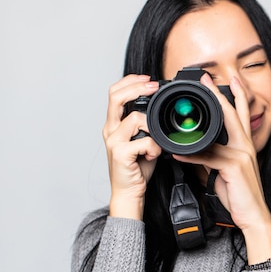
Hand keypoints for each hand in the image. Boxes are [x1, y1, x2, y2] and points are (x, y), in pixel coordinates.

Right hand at [102, 75, 161, 219]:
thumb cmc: (136, 167)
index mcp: (114, 124)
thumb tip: (160, 110)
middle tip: (154, 87)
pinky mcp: (121, 153)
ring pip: (135, 119)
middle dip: (137, 87)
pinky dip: (154, 147)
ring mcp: (113, 141)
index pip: (115, 93)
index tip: (148, 79)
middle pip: (116, 96)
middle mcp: (110, 130)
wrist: (129, 192)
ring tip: (155, 143)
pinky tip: (153, 154)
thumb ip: (145, 125)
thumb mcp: (142, 140)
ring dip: (152, 128)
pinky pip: (144, 141)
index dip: (130, 81)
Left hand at [172, 74, 270, 262]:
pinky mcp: (234, 167)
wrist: (254, 215)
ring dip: (202, 119)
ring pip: (220, 130)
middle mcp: (245, 146)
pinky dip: (191, 155)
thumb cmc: (240, 194)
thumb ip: (210, 157)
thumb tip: (191, 150)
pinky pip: (208, 157)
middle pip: (231, 113)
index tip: (227, 79)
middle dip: (219, 93)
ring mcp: (241, 155)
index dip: (235, 94)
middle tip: (205, 77)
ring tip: (187, 108)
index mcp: (245, 144)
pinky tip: (178, 152)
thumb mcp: (224, 171)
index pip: (241, 113)